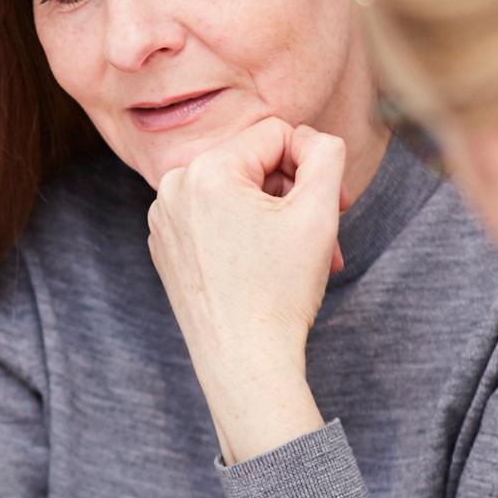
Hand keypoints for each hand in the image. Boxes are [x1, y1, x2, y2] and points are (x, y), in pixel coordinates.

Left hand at [147, 118, 346, 463]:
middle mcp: (172, 187)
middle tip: (325, 238)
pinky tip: (264, 268)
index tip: (334, 207)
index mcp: (205, 170)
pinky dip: (244, 235)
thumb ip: (327, 154)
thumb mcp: (319, 211)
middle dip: (294, 196)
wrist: (244, 362)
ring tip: (298, 257)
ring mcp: (163, 219)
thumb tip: (314, 139)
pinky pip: (213, 219)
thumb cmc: (281, 290)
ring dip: (274, 217)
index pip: (277, 134)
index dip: (313, 166)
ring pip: (235, 193)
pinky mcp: (165, 247)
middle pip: (254, 164)